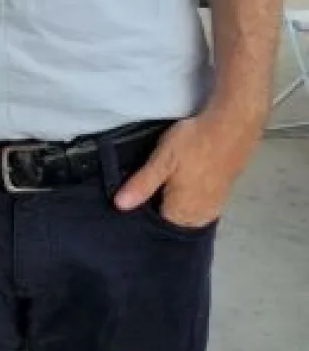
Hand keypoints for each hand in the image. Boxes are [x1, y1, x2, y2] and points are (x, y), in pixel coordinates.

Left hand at [113, 112, 256, 227]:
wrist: (232, 127)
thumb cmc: (193, 144)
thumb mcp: (162, 160)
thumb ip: (142, 185)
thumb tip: (119, 206)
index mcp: (182, 213)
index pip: (156, 223)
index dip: (145, 207)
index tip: (137, 190)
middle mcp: (200, 216)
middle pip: (174, 219)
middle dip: (161, 204)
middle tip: (152, 181)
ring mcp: (214, 206)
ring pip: (188, 211)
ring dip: (177, 199)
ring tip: (168, 178)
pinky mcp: (223, 194)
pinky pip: (201, 203)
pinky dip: (191, 194)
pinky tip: (185, 178)